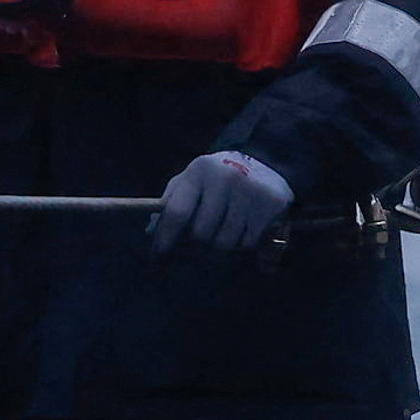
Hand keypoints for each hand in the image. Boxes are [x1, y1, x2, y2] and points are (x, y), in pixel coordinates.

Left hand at [149, 149, 291, 254]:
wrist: (267, 161)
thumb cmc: (218, 177)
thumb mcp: (193, 181)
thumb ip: (171, 202)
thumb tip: (150, 232)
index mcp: (200, 171)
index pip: (177, 212)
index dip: (165, 239)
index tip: (158, 258)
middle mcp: (225, 178)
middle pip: (201, 234)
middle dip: (197, 245)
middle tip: (200, 243)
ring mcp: (249, 191)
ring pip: (225, 243)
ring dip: (221, 245)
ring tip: (225, 230)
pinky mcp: (270, 205)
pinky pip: (247, 244)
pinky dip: (243, 243)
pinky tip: (246, 227)